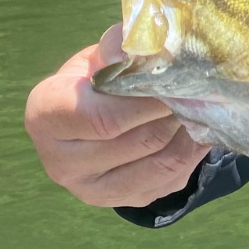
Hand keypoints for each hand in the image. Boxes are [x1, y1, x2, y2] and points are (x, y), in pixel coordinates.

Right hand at [23, 24, 210, 208]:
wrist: (92, 117)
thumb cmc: (96, 79)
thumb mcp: (102, 54)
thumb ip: (121, 46)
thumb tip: (151, 51)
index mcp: (47, 115)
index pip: (101, 118)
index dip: (146, 101)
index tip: (173, 82)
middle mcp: (60, 161)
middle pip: (138, 141)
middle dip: (176, 114)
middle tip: (200, 92)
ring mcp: (91, 189)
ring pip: (161, 164)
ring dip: (190, 133)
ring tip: (201, 108)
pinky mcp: (124, 202)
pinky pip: (172, 180)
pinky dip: (193, 152)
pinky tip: (198, 129)